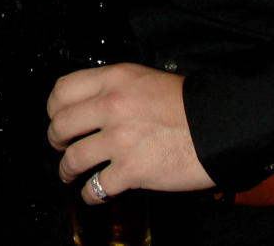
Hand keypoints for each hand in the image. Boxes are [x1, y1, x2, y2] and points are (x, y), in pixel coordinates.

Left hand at [47, 62, 212, 201]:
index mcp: (114, 79)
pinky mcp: (131, 170)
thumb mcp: (145, 79)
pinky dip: (90, 194)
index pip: (62, 90)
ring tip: (69, 172)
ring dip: (67, 169)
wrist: (219, 125)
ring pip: (73, 157)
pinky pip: (96, 186)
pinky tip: (93, 193)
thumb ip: (115, 88)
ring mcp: (119, 139)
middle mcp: (111, 106)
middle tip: (60, 144)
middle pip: (61, 125)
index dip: (54, 107)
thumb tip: (94, 103)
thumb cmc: (188, 104)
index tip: (57, 116)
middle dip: (56, 139)